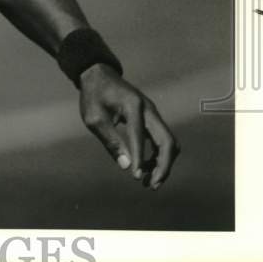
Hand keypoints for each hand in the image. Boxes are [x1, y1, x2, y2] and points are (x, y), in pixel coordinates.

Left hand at [78, 63, 180, 188]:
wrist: (99, 76)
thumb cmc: (93, 96)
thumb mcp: (94, 118)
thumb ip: (111, 141)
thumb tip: (127, 166)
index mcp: (132, 105)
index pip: (140, 136)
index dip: (140, 158)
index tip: (136, 177)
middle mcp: (148, 109)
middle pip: (167, 140)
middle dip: (163, 166)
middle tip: (152, 185)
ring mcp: (152, 113)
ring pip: (168, 142)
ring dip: (162, 163)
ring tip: (148, 181)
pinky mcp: (151, 118)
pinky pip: (162, 139)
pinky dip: (158, 155)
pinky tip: (144, 167)